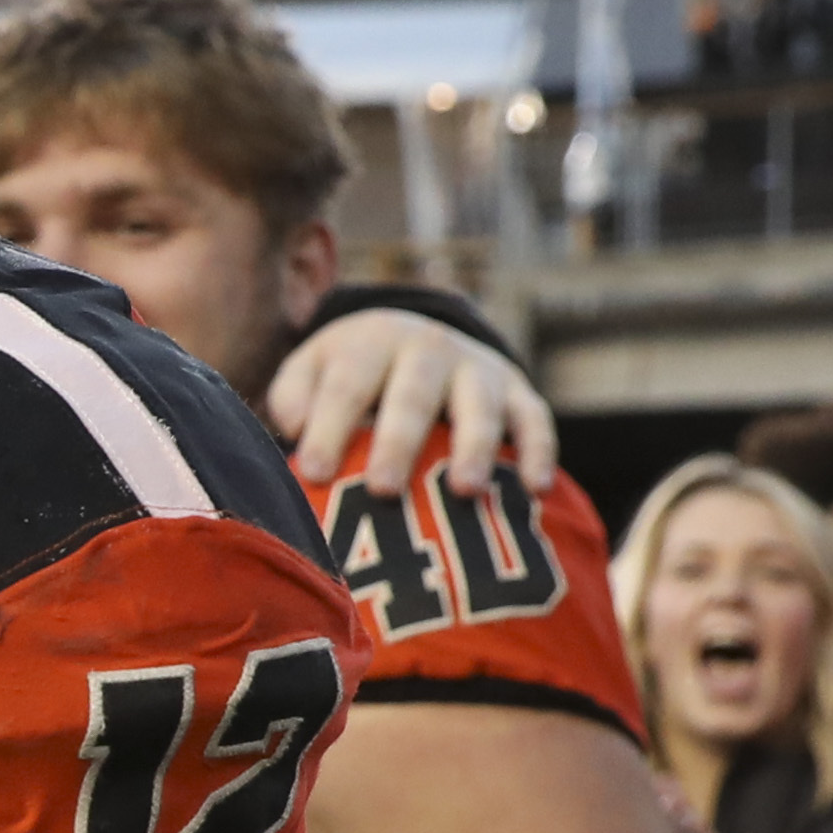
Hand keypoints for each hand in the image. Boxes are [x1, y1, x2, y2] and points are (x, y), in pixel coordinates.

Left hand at [263, 302, 559, 492]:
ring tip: (464, 491)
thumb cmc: (352, 379)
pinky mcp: (518, 393)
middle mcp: (428, 348)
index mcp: (370, 342)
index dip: (329, 427)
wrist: (417, 342)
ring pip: (480, 406)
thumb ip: (294, 400)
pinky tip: (533, 489)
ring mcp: (478, 369)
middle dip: (399, 441)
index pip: (346, 385)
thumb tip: (296, 430)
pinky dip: (538, 451)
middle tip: (382, 489)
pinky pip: (534, 419)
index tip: (313, 474)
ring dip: (474, 446)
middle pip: (413, 394)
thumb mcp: (312, 374)